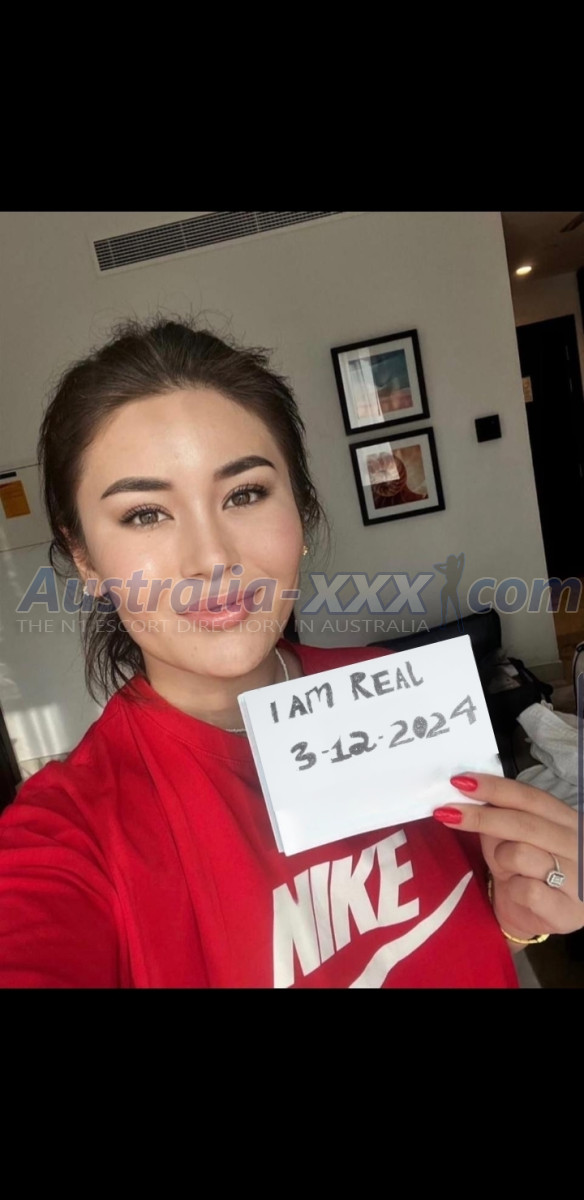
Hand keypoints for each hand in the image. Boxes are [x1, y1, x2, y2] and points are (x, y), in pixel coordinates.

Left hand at [433, 773, 583, 941]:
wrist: (541, 923)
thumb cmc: (526, 874)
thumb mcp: (511, 841)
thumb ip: (498, 819)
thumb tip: (467, 794)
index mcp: (567, 821)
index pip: (530, 797)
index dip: (495, 788)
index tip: (461, 781)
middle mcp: (578, 845)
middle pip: (524, 823)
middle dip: (481, 816)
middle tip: (446, 813)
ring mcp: (577, 878)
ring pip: (521, 854)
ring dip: (501, 861)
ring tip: (506, 872)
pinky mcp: (567, 909)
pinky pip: (526, 890)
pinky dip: (512, 891)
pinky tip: (517, 894)